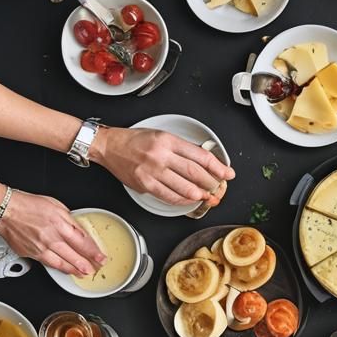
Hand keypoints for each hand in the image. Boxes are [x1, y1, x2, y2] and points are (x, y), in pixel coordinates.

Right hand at [0, 187, 105, 275]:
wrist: (4, 209)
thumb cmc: (28, 205)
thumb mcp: (57, 206)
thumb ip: (70, 221)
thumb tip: (81, 232)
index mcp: (59, 224)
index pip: (82, 242)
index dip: (94, 252)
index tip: (101, 258)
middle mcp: (50, 237)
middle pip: (73, 255)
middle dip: (87, 264)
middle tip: (96, 269)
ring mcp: (39, 247)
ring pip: (61, 263)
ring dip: (74, 269)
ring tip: (83, 273)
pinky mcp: (30, 253)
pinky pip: (47, 263)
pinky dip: (58, 267)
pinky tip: (65, 269)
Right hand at [93, 126, 232, 205]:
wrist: (108, 146)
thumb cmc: (135, 141)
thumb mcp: (161, 136)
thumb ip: (181, 149)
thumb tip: (205, 164)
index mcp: (168, 141)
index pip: (200, 156)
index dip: (218, 167)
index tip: (228, 174)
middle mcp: (161, 155)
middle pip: (195, 173)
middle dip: (212, 184)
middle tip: (220, 189)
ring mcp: (152, 171)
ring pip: (185, 187)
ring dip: (200, 195)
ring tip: (208, 197)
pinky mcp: (145, 184)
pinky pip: (170, 196)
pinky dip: (183, 200)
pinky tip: (191, 200)